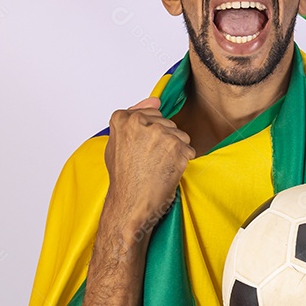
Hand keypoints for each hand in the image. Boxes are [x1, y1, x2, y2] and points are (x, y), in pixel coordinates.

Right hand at [104, 97, 194, 228]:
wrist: (130, 205)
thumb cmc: (124, 178)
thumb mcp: (117, 143)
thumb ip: (134, 117)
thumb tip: (156, 101)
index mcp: (123, 118)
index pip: (150, 115)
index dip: (149, 135)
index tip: (141, 150)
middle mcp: (142, 122)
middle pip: (167, 124)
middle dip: (163, 142)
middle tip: (148, 162)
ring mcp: (161, 134)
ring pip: (180, 135)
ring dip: (174, 151)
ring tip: (157, 168)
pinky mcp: (178, 148)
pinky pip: (188, 149)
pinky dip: (182, 162)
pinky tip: (167, 173)